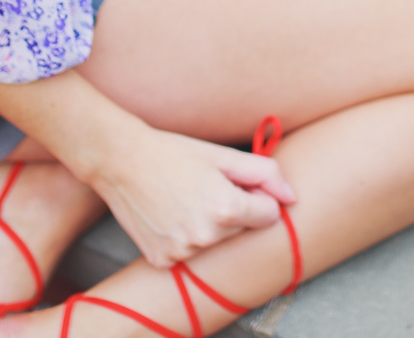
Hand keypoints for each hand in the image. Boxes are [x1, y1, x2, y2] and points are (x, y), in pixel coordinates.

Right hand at [82, 121, 297, 267]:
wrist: (122, 161)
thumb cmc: (175, 153)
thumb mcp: (223, 156)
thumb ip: (265, 173)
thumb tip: (291, 197)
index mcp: (226, 209)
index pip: (269, 216)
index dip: (257, 198)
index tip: (237, 185)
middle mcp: (206, 237)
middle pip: (243, 230)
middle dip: (234, 211)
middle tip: (206, 188)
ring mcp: (183, 252)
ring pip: (216, 243)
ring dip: (210, 226)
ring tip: (186, 199)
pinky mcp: (163, 260)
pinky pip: (190, 253)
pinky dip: (186, 238)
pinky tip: (171, 215)